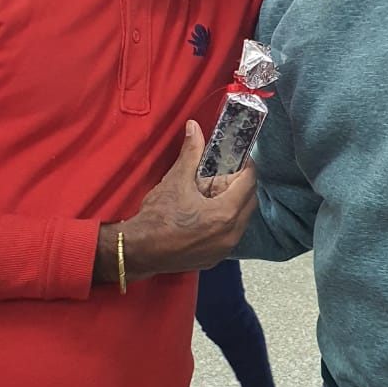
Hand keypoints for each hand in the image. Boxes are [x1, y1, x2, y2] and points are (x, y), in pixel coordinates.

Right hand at [99, 120, 257, 280]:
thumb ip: (191, 153)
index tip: (239, 158)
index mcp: (225, 213)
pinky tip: (208, 213)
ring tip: (215, 193)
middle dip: (241, 184)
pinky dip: (226, 222)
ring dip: (234, 204)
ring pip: (241, 220)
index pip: (249, 183)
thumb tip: (195, 128)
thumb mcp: (176, 180)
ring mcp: (224, 249)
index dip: (246, 166)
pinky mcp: (215, 258)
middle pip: (249, 202)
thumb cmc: (156, 217)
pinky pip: (230, 235)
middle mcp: (230, 234)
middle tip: (226, 173)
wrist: (138, 251)